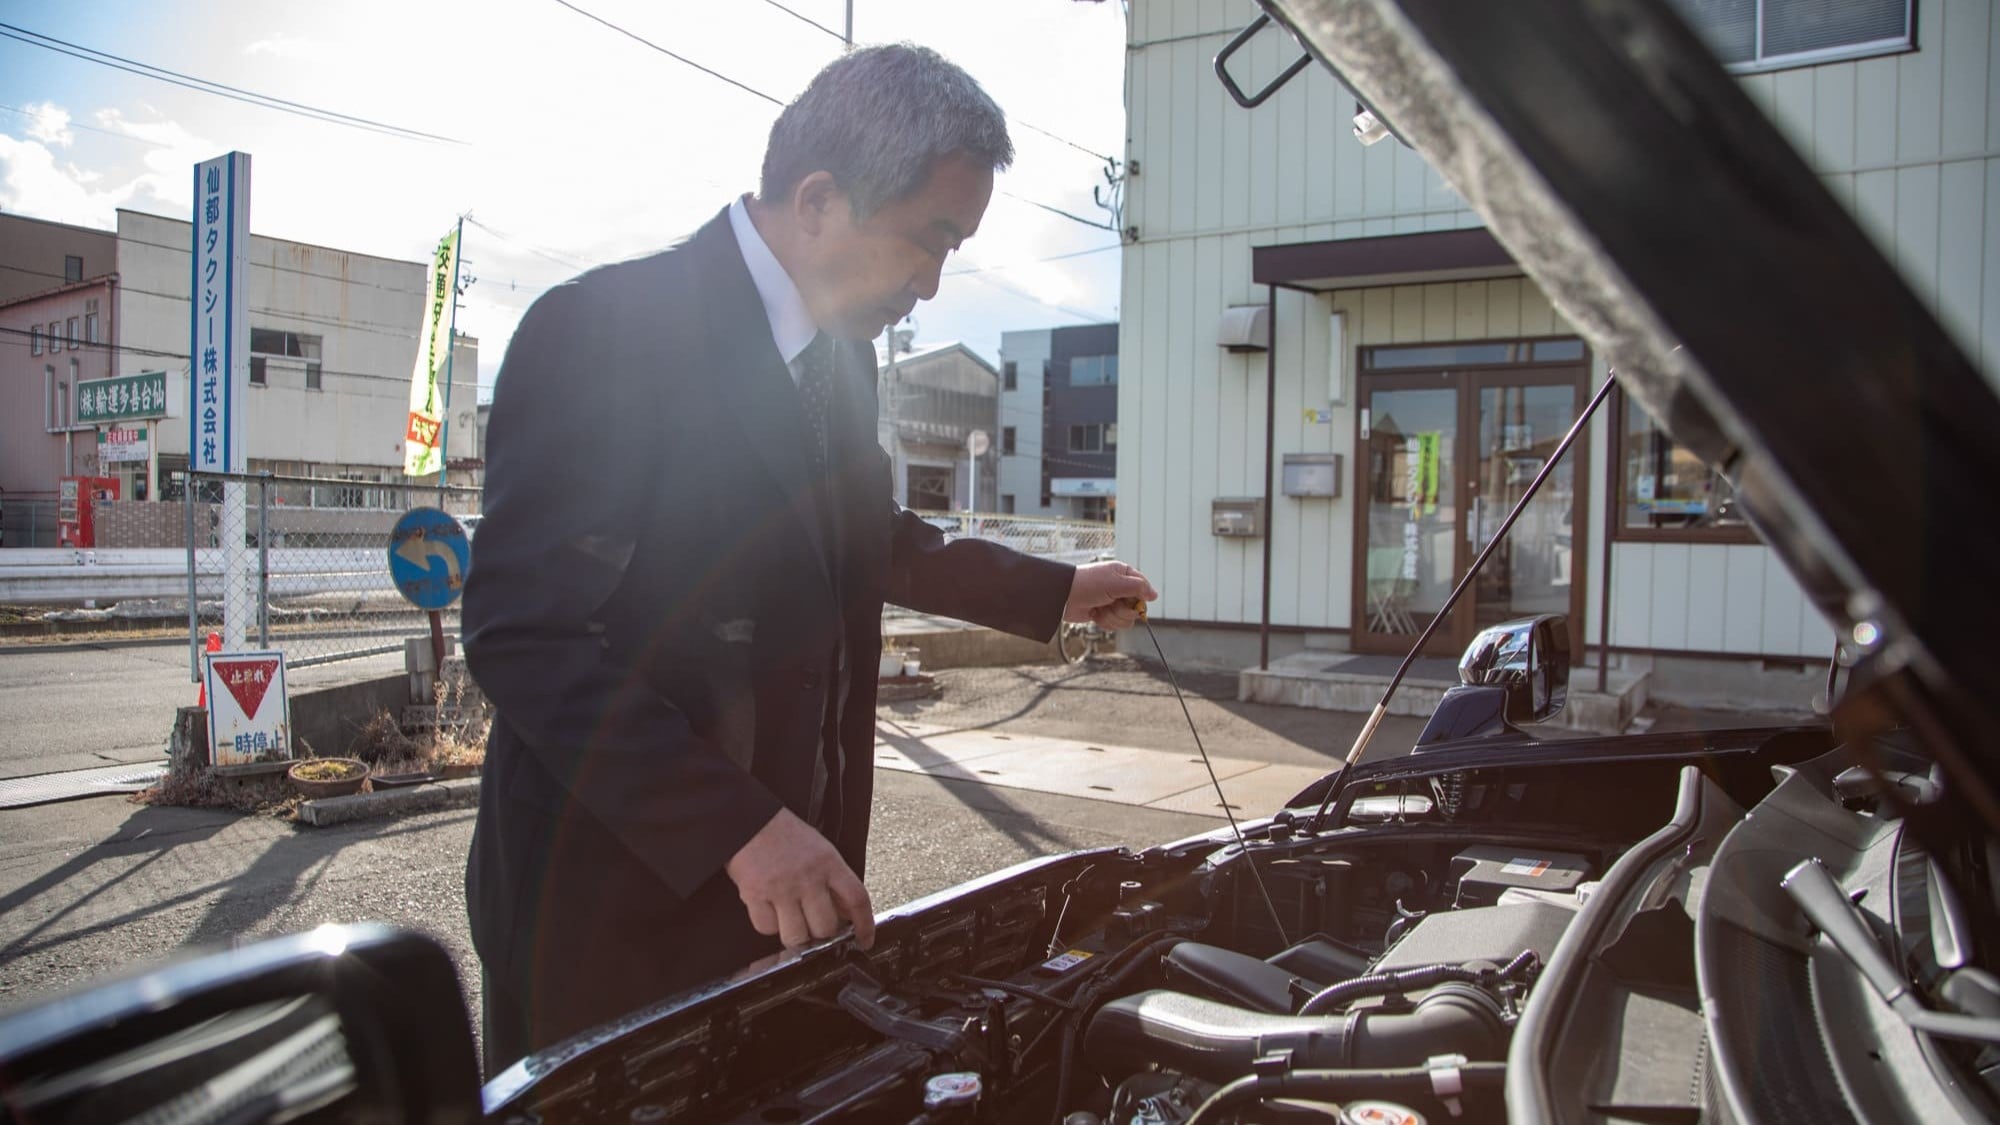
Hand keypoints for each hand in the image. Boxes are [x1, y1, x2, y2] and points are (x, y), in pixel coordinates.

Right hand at [725, 808, 876, 949]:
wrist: (749, 818)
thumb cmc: (784, 834)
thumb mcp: (820, 849)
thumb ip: (834, 880)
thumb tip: (847, 913)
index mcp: (829, 862)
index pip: (857, 899)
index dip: (865, 925)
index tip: (864, 939)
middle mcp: (808, 877)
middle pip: (826, 928)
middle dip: (822, 934)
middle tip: (815, 927)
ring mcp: (781, 888)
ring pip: (797, 936)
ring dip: (795, 935)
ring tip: (791, 921)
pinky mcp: (755, 894)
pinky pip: (767, 928)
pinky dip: (769, 925)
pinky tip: (769, 911)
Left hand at [1063, 560, 1157, 629]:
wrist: (1064, 597)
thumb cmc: (1088, 584)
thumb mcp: (1116, 582)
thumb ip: (1138, 587)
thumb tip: (1154, 595)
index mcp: (1124, 575)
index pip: (1143, 589)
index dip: (1139, 598)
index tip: (1129, 600)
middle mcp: (1120, 588)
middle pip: (1136, 608)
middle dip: (1122, 610)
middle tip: (1110, 603)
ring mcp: (1112, 602)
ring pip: (1126, 619)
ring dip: (1112, 617)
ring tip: (1099, 609)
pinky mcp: (1104, 614)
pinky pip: (1115, 625)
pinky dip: (1105, 622)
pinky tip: (1095, 614)